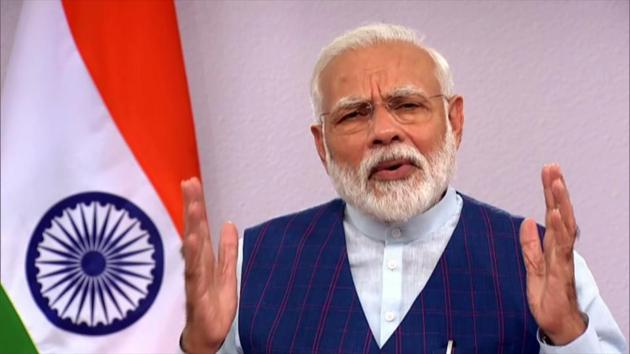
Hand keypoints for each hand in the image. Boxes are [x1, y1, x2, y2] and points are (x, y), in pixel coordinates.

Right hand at [180, 178, 238, 353]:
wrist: (209, 338)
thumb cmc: (213, 306)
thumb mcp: (227, 273)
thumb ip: (227, 249)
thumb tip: (229, 224)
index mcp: (204, 259)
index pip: (200, 226)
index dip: (197, 204)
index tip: (193, 181)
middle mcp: (196, 265)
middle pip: (194, 230)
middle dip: (192, 206)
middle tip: (189, 182)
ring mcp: (194, 278)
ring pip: (193, 247)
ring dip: (192, 224)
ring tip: (193, 204)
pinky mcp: (196, 293)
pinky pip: (194, 271)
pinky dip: (192, 255)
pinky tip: (192, 238)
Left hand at [519, 164, 585, 344]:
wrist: (556, 322)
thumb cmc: (547, 295)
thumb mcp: (532, 265)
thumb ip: (529, 244)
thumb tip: (526, 222)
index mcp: (553, 244)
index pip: (552, 212)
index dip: (550, 192)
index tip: (548, 171)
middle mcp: (561, 246)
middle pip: (560, 212)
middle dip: (557, 189)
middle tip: (552, 167)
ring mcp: (563, 256)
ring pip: (564, 224)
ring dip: (560, 202)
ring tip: (556, 182)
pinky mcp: (561, 269)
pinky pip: (561, 245)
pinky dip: (558, 228)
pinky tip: (554, 213)